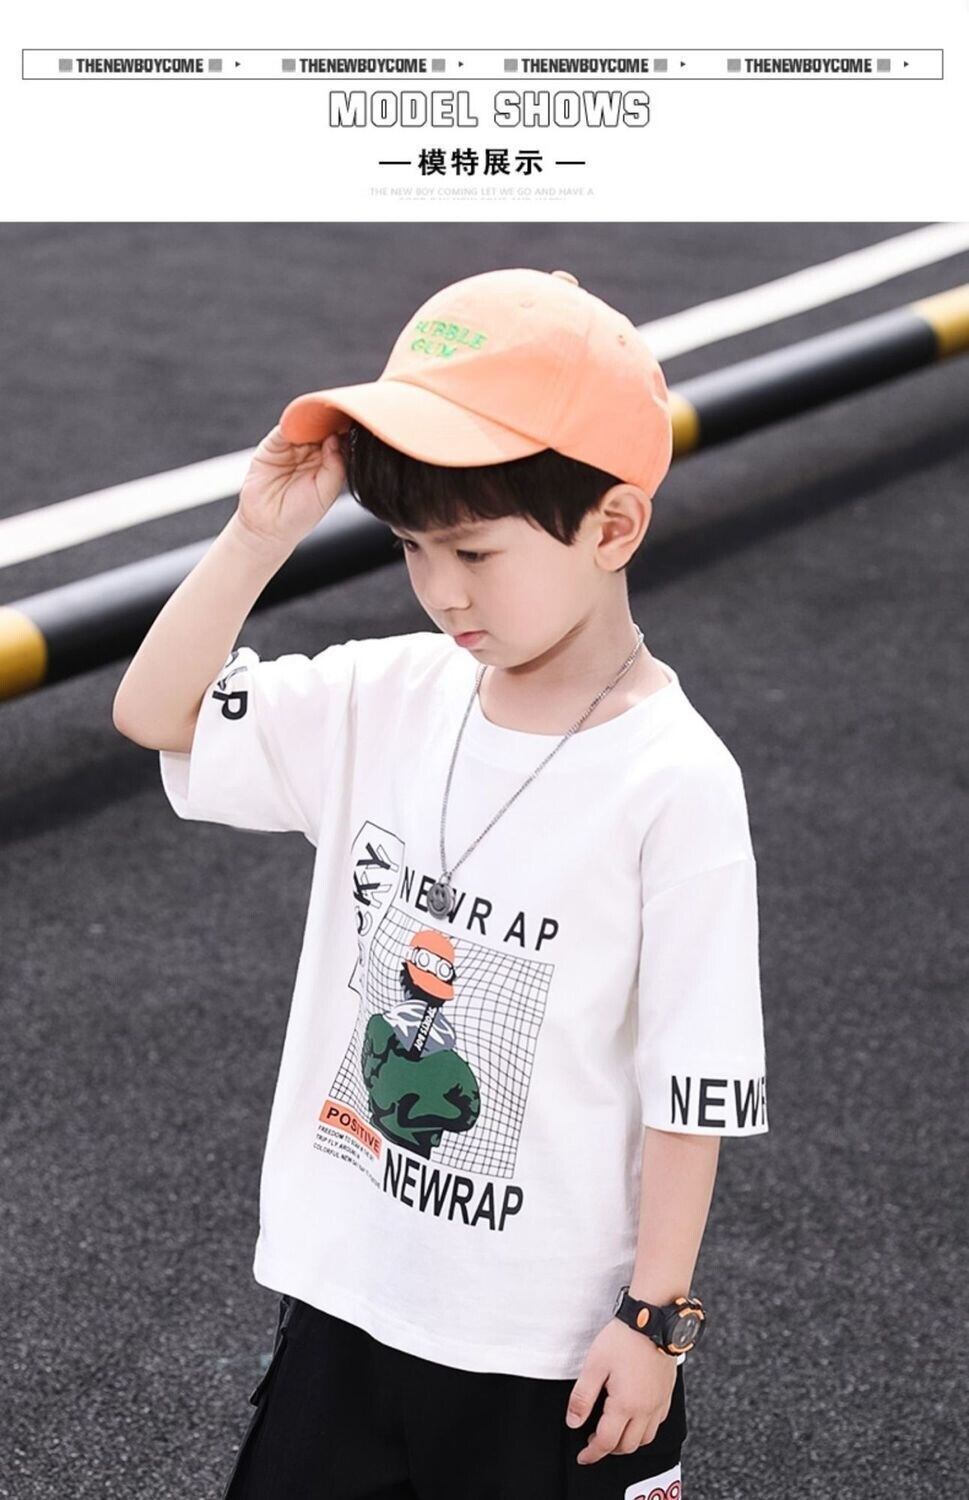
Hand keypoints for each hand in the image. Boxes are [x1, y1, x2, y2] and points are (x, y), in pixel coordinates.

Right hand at [236, 422, 346, 551]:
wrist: (267, 527)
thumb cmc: (299, 515)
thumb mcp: (325, 492)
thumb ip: (335, 466)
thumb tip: (336, 437)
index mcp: (330, 464)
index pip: (342, 440)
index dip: (347, 430)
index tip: (357, 420)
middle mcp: (312, 453)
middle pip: (325, 427)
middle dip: (332, 419)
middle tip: (341, 411)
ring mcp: (292, 448)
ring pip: (306, 424)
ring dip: (314, 418)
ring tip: (323, 415)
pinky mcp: (273, 445)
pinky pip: (284, 427)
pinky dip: (293, 421)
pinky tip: (303, 422)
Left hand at [565, 1318, 676, 1465]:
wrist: (653, 1320)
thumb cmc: (623, 1339)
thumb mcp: (594, 1365)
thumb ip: (582, 1398)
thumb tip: (573, 1423)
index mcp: (626, 1405)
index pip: (607, 1442)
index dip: (592, 1454)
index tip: (582, 1457)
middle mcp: (646, 1410)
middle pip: (627, 1446)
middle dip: (609, 1449)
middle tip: (593, 1442)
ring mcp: (659, 1403)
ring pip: (645, 1439)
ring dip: (628, 1442)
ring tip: (613, 1432)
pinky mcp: (667, 1394)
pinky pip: (657, 1424)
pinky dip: (644, 1430)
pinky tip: (634, 1418)